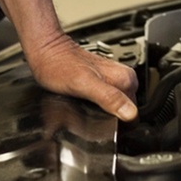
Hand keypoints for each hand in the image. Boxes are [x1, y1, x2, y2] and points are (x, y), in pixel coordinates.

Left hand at [24, 30, 139, 120]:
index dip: (120, 126)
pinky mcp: (103, 83)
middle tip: (91, 118)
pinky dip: (97, 109)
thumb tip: (130, 114)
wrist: (46, 52)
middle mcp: (123, 79)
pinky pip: (107, 104)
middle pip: (126, 113)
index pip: (134, 114)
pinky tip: (85, 107)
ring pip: (116, 109)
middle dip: (111, 121)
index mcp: (126, 80)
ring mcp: (113, 80)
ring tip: (86, 112)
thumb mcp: (84, 84)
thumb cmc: (58, 66)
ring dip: (104, 116)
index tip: (105, 127)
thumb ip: (109, 98)